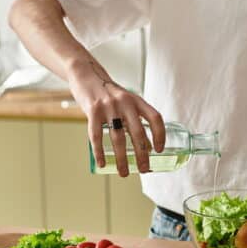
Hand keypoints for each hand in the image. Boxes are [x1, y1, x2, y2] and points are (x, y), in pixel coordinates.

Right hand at [69, 57, 164, 176]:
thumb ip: (134, 117)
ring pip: (118, 138)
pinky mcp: (92, 111)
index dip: (160, 135)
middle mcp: (125, 102)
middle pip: (138, 133)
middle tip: (144, 169)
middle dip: (142, 154)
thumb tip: (144, 145)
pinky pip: (96, 136)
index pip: (155, 118)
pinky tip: (102, 163)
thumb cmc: (108, 92)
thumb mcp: (126, 99)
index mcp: (136, 100)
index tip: (159, 150)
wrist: (86, 74)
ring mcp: (109, 107)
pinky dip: (100, 152)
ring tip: (124, 173)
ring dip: (122, 159)